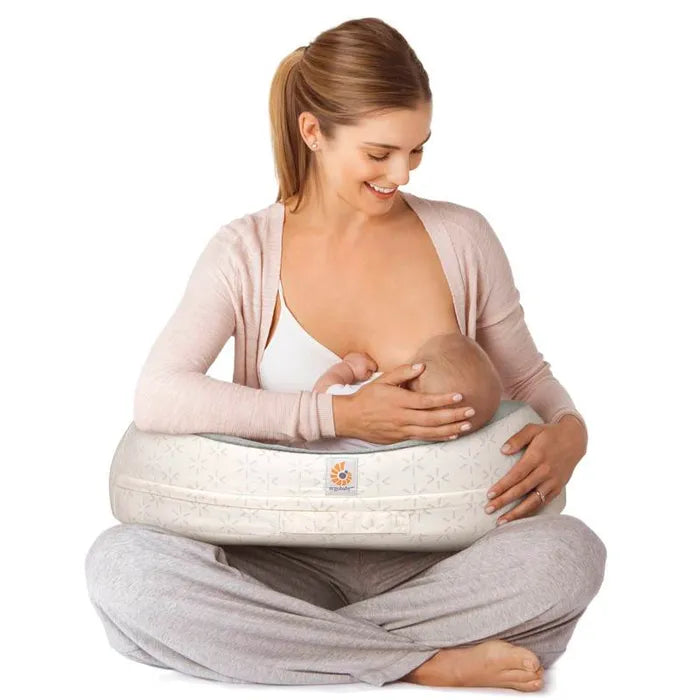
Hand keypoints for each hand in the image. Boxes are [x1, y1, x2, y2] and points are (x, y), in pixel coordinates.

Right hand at [333, 362, 474, 443]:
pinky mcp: (400, 438)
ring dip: (450, 429)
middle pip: (432, 419)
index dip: (443, 399)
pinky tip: (450, 435)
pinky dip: (438, 437)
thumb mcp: (382, 380)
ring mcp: (401, 430)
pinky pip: (423, 438)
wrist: (350, 418)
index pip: (426, 401)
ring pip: (430, 432)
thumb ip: (403, 372)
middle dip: (453, 416)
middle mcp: (402, 417)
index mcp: (399, 401)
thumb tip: (422, 366)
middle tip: (471, 412)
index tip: (459, 396)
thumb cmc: (367, 397)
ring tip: (466, 426)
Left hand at [342, 351, 377, 380]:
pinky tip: (354, 363)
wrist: (344, 370)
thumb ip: (370, 374)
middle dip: (368, 365)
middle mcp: (364, 356)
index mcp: (368, 362)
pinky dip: (357, 359)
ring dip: (363, 361)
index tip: (370, 372)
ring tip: (359, 366)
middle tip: (364, 369)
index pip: (374, 366)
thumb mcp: (365, 377)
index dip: (372, 370)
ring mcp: (358, 354)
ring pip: (364, 357)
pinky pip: (357, 356)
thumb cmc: (354, 374)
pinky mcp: (352, 354)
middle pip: (370, 360)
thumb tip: (371, 371)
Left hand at [485, 417, 586, 524]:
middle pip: (521, 490)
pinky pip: (543, 503)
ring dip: (516, 513)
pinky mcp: (558, 488)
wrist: (575, 439)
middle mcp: (545, 472)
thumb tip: (503, 450)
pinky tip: (519, 518)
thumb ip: (517, 439)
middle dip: (504, 501)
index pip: (516, 475)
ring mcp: (553, 482)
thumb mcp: (533, 429)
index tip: (489, 494)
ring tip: (501, 521)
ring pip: (533, 501)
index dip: (503, 486)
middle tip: (488, 509)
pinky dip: (531, 512)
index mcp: (536, 457)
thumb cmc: (549, 433)